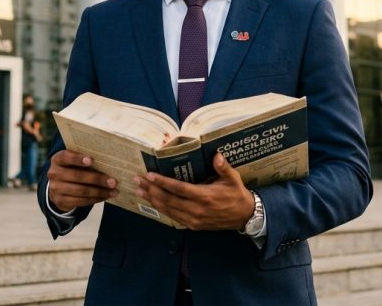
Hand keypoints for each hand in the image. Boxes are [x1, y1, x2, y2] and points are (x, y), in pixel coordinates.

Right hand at [46, 150, 117, 212]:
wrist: (58, 187)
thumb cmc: (73, 169)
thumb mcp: (74, 162)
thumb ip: (86, 161)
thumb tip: (108, 165)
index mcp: (57, 159)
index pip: (66, 157)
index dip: (78, 159)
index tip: (92, 160)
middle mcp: (54, 173)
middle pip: (77, 176)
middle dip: (97, 179)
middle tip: (113, 181)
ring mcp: (55, 188)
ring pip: (81, 191)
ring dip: (99, 192)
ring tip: (113, 191)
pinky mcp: (60, 201)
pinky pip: (80, 201)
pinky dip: (95, 199)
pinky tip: (104, 196)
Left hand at [133, 153, 254, 230]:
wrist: (244, 217)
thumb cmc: (237, 195)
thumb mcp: (233, 179)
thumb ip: (224, 168)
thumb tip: (217, 155)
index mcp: (205, 197)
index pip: (179, 189)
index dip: (162, 182)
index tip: (149, 175)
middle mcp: (197, 210)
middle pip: (168, 200)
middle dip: (151, 190)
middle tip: (137, 180)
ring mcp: (193, 220)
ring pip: (168, 210)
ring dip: (152, 200)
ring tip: (139, 191)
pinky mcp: (193, 225)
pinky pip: (173, 217)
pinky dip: (161, 209)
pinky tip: (153, 202)